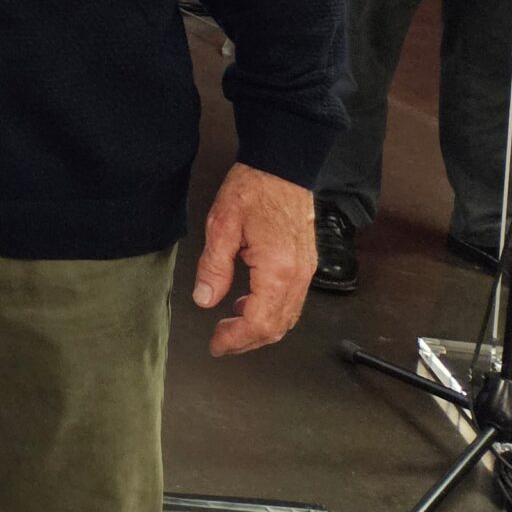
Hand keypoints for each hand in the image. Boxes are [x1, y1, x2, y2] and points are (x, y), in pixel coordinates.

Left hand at [193, 163, 315, 355]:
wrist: (283, 167)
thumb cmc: (253, 189)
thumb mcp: (221, 225)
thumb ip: (214, 266)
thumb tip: (205, 300)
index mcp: (278, 269)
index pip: (259, 322)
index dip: (237, 339)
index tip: (216, 345)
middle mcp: (298, 276)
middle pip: (277, 326)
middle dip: (248, 340)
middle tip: (221, 342)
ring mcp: (306, 271)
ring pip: (287, 317)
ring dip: (259, 328)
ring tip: (230, 326)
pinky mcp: (305, 264)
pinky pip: (291, 300)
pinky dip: (271, 312)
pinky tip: (248, 303)